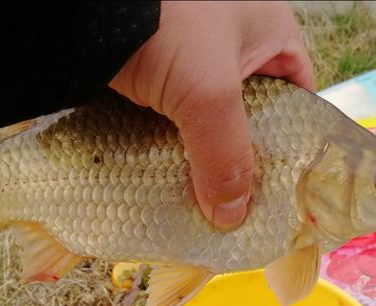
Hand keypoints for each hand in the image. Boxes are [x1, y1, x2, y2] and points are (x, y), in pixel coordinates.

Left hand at [109, 1, 314, 230]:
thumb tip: (232, 214)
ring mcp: (190, 53)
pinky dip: (169, 141)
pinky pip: (172, 113)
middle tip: (238, 197)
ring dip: (201, 152)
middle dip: (240, 154)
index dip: (293, 137)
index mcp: (268, 29)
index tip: (281, 180)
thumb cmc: (163, 21)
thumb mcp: (208, 91)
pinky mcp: (154, 67)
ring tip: (201, 196)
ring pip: (207, 117)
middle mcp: (233, 41)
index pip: (297, 93)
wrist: (78, 6)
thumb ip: (226, 154)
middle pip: (249, 113)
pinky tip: (165, 171)